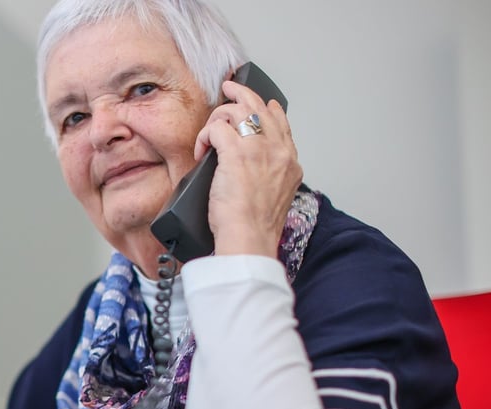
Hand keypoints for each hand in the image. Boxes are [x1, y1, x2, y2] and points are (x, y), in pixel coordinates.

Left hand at [193, 80, 302, 257]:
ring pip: (238, 110)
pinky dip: (204, 136)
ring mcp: (258, 149)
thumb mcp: (274, 198)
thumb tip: (249, 169)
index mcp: (290, 163)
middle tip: (229, 88)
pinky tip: (201, 150)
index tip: (259, 104)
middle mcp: (278, 151)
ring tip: (208, 132)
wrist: (249, 238)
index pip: (281, 122)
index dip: (267, 108)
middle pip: (261, 107)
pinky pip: (217, 127)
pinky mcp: (236, 152)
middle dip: (242, 94)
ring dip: (217, 117)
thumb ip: (268, 177)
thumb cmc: (255, 227)